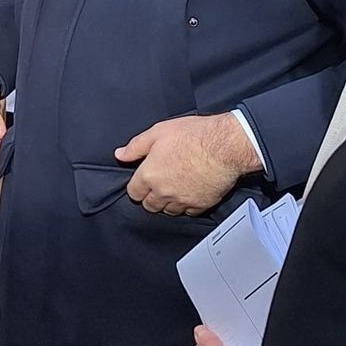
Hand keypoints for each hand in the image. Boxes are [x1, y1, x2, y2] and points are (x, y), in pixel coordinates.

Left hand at [114, 113, 258, 214]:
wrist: (226, 146)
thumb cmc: (195, 136)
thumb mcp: (158, 132)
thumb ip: (136, 146)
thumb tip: (120, 154)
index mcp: (149, 175)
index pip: (134, 192)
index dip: (137, 186)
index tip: (143, 181)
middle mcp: (164, 191)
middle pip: (149, 205)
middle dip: (150, 196)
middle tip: (158, 184)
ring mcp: (183, 200)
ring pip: (168, 211)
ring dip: (167, 202)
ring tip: (174, 188)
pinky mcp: (201, 205)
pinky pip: (188, 213)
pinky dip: (187, 206)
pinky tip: (189, 193)